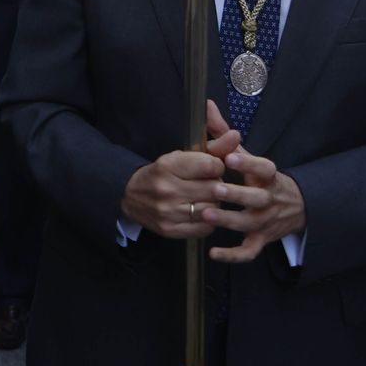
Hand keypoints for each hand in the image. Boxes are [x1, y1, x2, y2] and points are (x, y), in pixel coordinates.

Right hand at [120, 100, 238, 238]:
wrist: (129, 196)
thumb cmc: (162, 173)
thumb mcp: (182, 155)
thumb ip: (213, 146)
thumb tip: (236, 134)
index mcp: (168, 166)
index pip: (210, 165)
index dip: (217, 166)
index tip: (211, 167)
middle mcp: (166, 190)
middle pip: (214, 188)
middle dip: (217, 185)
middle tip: (209, 183)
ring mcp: (168, 212)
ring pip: (212, 209)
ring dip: (214, 203)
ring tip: (204, 197)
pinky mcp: (170, 230)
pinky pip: (206, 228)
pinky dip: (208, 220)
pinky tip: (199, 211)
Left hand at [199, 104, 306, 262]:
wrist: (294, 207)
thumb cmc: (259, 178)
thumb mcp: (246, 155)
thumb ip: (224, 134)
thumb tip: (206, 105)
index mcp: (267, 176)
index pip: (263, 168)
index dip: (248, 163)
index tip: (231, 157)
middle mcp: (268, 199)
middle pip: (256, 199)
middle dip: (237, 195)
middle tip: (216, 188)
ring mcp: (264, 222)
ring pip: (249, 224)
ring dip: (228, 220)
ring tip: (206, 214)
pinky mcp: (260, 240)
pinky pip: (248, 251)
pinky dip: (233, 255)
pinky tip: (213, 252)